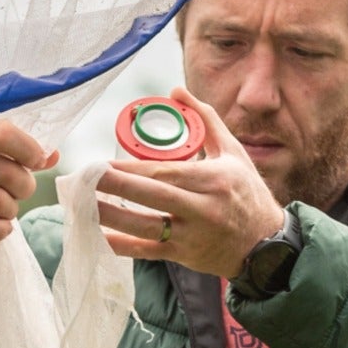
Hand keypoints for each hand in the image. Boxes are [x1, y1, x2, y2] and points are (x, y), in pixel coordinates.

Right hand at [0, 118, 55, 244]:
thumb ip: (9, 151)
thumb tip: (52, 156)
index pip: (5, 133)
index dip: (29, 151)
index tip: (35, 162)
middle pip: (9, 173)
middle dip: (23, 188)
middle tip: (16, 193)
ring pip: (0, 202)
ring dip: (10, 211)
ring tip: (2, 210)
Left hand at [94, 92, 288, 280]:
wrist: (266, 244)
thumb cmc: (246, 193)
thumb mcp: (233, 152)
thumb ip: (204, 119)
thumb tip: (176, 90)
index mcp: (214, 180)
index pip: (166, 173)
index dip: (132, 168)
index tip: (103, 163)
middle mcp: (204, 209)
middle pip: (152, 197)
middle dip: (115, 187)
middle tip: (84, 178)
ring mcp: (193, 236)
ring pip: (146, 227)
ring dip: (111, 216)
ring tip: (82, 204)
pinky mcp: (185, 256)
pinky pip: (148, 253)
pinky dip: (122, 246)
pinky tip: (98, 236)